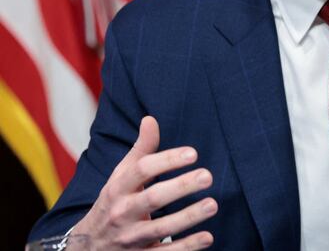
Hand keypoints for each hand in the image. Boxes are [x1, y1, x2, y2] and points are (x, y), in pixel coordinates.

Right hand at [73, 116, 216, 248]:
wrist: (88, 249)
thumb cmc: (113, 203)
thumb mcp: (120, 177)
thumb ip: (140, 150)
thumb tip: (150, 119)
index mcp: (117, 189)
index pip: (141, 170)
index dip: (167, 160)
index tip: (193, 153)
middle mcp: (122, 213)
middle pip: (152, 199)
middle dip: (180, 187)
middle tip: (207, 176)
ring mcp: (131, 239)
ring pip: (160, 229)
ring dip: (188, 217)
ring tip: (212, 204)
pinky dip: (186, 247)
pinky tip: (207, 237)